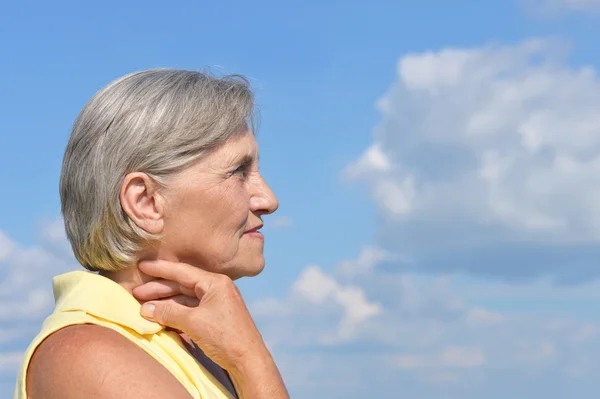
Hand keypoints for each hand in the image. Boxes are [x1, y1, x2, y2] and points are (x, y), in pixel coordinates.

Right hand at [132, 260, 266, 371]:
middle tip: (136, 293)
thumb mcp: (193, 322)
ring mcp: (217, 303)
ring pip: (186, 298)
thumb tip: (146, 309)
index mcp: (215, 283)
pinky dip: (176, 312)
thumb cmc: (224, 337)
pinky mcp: (215, 317)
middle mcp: (217, 288)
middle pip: (182, 285)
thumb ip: (168, 312)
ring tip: (144, 307)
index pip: (183, 271)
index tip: (142, 265)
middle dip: (159, 289)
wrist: (248, 360)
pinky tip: (160, 316)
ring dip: (165, 302)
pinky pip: (191, 309)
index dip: (160, 269)